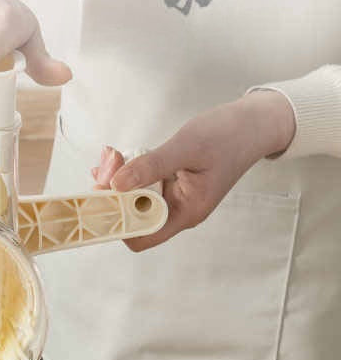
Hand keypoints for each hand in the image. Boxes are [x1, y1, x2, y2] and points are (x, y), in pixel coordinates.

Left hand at [91, 91, 295, 250]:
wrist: (255, 122)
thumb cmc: (229, 135)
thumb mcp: (187, 148)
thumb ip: (151, 165)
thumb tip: (115, 183)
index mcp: (186, 213)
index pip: (141, 238)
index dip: (118, 224)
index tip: (103, 197)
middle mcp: (177, 210)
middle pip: (132, 217)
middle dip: (112, 194)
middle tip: (106, 166)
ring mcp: (172, 196)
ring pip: (132, 197)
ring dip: (116, 179)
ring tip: (111, 156)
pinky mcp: (168, 180)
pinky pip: (139, 182)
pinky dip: (126, 170)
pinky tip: (117, 156)